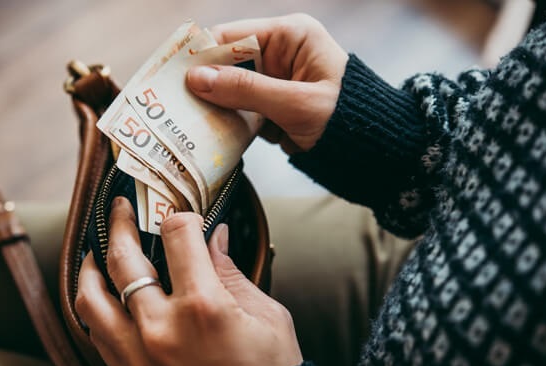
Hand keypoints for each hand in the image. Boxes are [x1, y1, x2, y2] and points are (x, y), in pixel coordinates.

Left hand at [75, 197, 302, 365]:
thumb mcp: (268, 318)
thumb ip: (233, 274)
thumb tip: (215, 239)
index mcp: (204, 307)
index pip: (177, 235)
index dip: (180, 215)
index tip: (182, 215)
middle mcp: (162, 328)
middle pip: (123, 258)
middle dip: (121, 223)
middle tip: (121, 209)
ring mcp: (138, 357)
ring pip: (90, 299)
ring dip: (90, 267)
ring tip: (94, 252)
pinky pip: (95, 336)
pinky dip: (93, 310)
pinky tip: (100, 299)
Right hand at [186, 13, 348, 153]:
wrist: (372, 150)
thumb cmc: (345, 118)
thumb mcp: (295, 103)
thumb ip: (246, 90)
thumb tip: (197, 79)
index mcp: (291, 36)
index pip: (233, 37)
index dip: (202, 55)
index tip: (174, 75)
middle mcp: (280, 54)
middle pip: (227, 63)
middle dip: (205, 83)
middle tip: (174, 103)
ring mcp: (275, 81)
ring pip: (230, 89)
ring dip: (213, 105)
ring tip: (184, 121)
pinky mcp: (273, 106)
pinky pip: (241, 109)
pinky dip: (228, 121)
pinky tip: (209, 133)